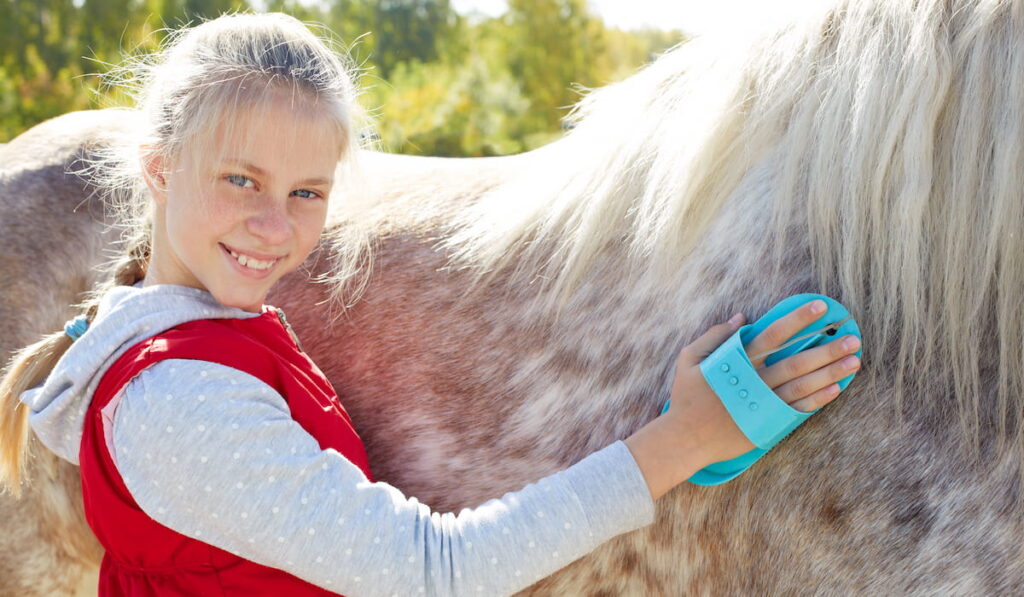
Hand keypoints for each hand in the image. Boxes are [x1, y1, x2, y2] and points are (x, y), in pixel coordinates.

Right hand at [667, 300, 859, 468]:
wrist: (686, 440)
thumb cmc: (687, 398)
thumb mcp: (689, 360)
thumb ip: (714, 337)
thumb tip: (740, 318)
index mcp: (738, 362)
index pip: (774, 334)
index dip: (798, 319)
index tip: (821, 308)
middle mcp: (756, 382)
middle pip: (797, 361)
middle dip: (827, 348)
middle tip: (853, 338)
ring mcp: (764, 404)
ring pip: (803, 385)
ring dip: (831, 372)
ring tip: (854, 361)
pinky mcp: (769, 424)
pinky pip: (799, 409)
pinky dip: (819, 399)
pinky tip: (836, 388)